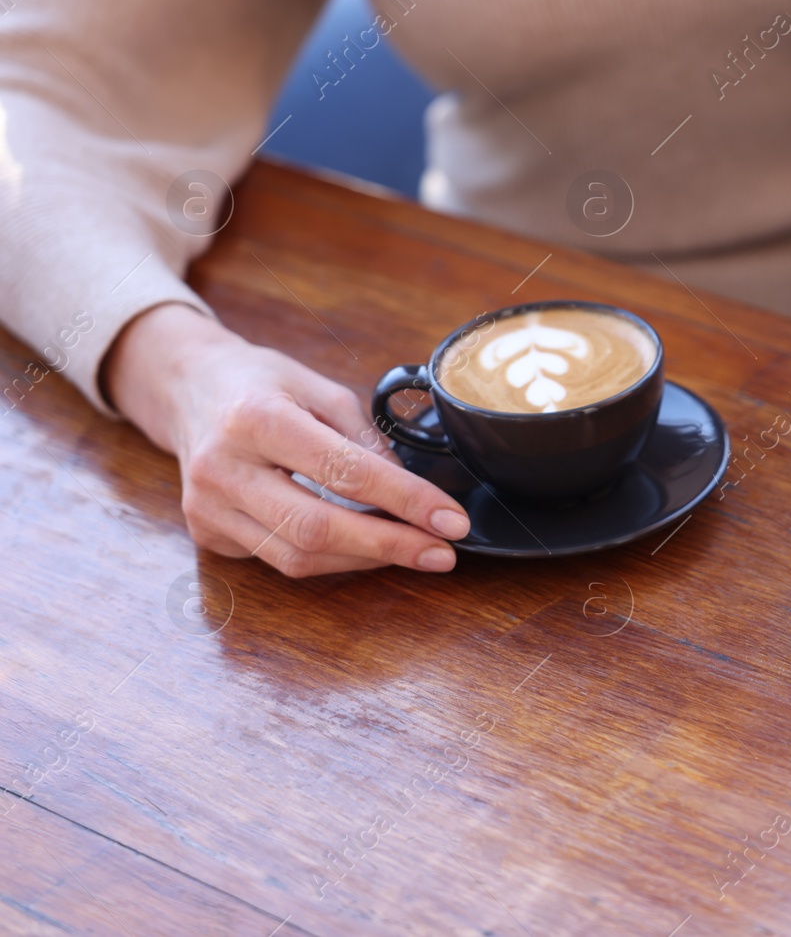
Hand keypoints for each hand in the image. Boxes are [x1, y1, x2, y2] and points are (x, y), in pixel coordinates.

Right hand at [105, 303, 470, 576]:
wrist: (186, 390)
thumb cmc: (259, 383)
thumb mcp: (319, 386)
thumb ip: (364, 437)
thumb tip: (409, 491)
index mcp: (256, 419)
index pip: (343, 471)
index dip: (405, 500)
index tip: (451, 519)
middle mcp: (224, 469)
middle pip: (317, 527)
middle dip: (390, 546)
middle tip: (443, 552)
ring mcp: (209, 508)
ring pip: (298, 557)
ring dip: (366, 559)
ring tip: (416, 551)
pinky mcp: (208, 534)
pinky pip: (280, 559)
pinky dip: (332, 558)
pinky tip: (367, 548)